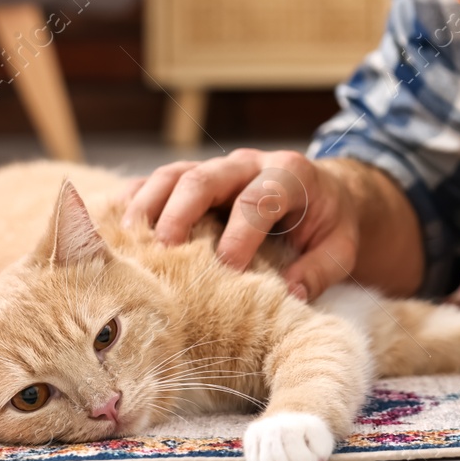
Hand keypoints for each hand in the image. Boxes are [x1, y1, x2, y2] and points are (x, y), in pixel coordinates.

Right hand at [122, 149, 360, 300]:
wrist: (323, 193)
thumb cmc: (328, 223)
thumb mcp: (341, 246)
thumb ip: (319, 270)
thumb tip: (290, 296)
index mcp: (290, 175)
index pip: (260, 198)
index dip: (242, 232)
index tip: (228, 268)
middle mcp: (249, 164)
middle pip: (206, 177)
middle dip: (182, 213)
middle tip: (165, 251)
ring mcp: (218, 168)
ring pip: (175, 174)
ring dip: (150, 205)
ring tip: (132, 240)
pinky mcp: (197, 177)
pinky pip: (159, 180)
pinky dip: (137, 198)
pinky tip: (117, 224)